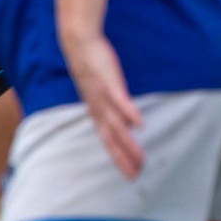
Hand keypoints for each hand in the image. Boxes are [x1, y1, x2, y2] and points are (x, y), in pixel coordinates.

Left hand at [61, 31, 144, 179]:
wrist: (79, 45)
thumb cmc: (93, 66)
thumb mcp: (103, 90)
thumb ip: (114, 107)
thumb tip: (128, 123)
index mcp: (97, 112)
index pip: (108, 140)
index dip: (118, 158)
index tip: (130, 174)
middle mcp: (99, 109)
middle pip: (112, 139)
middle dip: (123, 158)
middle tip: (136, 175)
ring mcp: (103, 97)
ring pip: (117, 126)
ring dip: (128, 144)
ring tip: (141, 158)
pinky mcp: (110, 83)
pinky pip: (120, 101)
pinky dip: (129, 113)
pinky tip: (140, 124)